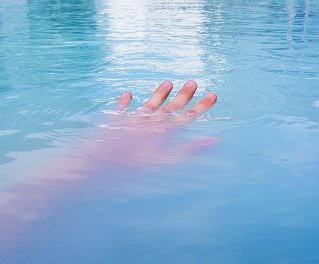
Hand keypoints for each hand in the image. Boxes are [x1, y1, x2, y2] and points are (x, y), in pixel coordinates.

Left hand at [102, 80, 217, 165]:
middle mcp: (151, 121)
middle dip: (183, 95)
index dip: (201, 106)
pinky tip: (128, 93)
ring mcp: (134, 120)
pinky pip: (122, 110)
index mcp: (164, 131)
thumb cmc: (137, 164)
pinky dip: (126, 102)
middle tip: (193, 82)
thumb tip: (214, 140)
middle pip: (170, 107)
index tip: (213, 95)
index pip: (187, 116)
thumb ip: (189, 149)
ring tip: (168, 82)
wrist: (104, 161)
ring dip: (159, 94)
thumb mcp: (167, 159)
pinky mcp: (117, 122)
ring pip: (150, 104)